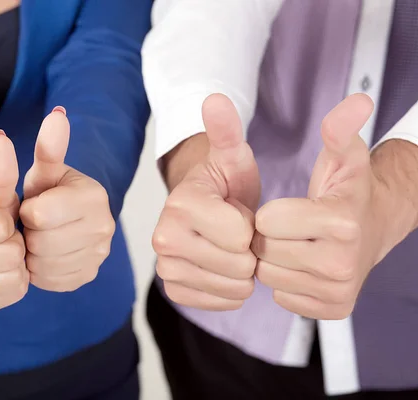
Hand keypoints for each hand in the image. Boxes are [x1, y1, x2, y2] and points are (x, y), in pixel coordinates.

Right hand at [0, 131, 28, 309]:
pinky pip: (9, 296)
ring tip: (7, 251)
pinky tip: (5, 270)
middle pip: (9, 255)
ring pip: (12, 278)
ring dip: (18, 264)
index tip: (3, 218)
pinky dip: (15, 283)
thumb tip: (2, 140)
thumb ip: (1, 169)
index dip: (10, 222)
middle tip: (7, 237)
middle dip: (15, 243)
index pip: (1, 226)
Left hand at [20, 107, 114, 291]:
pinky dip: (40, 271)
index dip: (27, 211)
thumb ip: (49, 147)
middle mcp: (105, 227)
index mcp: (94, 197)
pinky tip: (44, 256)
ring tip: (39, 239)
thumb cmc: (50, 191)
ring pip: (45, 265)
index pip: (39, 215)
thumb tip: (58, 114)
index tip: (32, 206)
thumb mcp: (45, 170)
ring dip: (33, 254)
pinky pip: (52, 281)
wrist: (64, 220)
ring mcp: (100, 255)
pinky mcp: (89, 275)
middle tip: (34, 226)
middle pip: (42, 243)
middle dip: (30, 234)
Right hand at [152, 94, 260, 310]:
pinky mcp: (174, 289)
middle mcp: (164, 238)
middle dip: (248, 250)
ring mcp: (167, 267)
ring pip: (232, 287)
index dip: (253, 225)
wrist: (206, 211)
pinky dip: (231, 289)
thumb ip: (226, 131)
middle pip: (238, 264)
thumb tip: (214, 98)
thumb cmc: (225, 184)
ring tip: (230, 247)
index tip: (239, 211)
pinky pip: (219, 302)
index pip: (241, 235)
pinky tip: (225, 267)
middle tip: (235, 231)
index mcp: (181, 204)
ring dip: (242, 270)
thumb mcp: (232, 156)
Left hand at [252, 94, 382, 319]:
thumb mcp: (344, 156)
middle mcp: (342, 262)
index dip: (272, 212)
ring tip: (297, 245)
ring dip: (274, 260)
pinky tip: (303, 266)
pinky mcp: (331, 310)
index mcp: (341, 221)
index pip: (268, 221)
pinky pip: (280, 297)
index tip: (290, 208)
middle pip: (264, 250)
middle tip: (291, 228)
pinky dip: (285, 281)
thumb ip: (340, 130)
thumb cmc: (349, 191)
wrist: (373, 230)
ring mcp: (338, 291)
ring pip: (268, 276)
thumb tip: (357, 101)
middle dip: (269, 236)